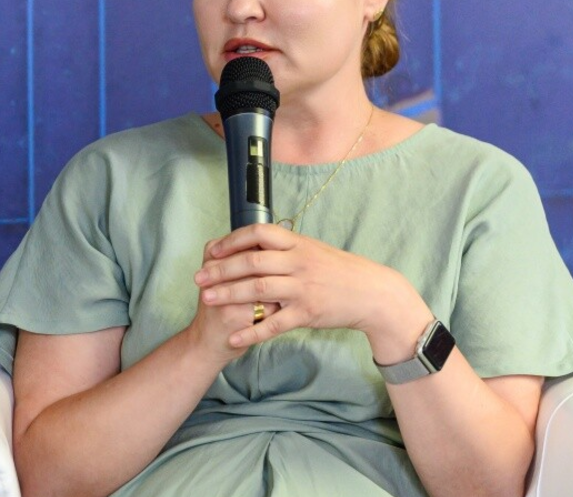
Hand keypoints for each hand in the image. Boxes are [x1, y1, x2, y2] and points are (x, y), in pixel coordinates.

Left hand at [194, 223, 432, 359]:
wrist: (373, 293)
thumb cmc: (340, 271)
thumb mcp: (313, 250)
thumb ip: (285, 247)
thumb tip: (255, 242)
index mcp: (298, 243)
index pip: (259, 233)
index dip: (233, 240)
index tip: (212, 250)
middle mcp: (299, 262)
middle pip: (252, 261)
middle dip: (221, 269)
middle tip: (198, 278)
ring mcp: (303, 288)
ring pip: (258, 289)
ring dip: (229, 294)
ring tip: (206, 299)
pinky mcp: (308, 313)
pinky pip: (274, 324)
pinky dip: (252, 332)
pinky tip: (234, 338)